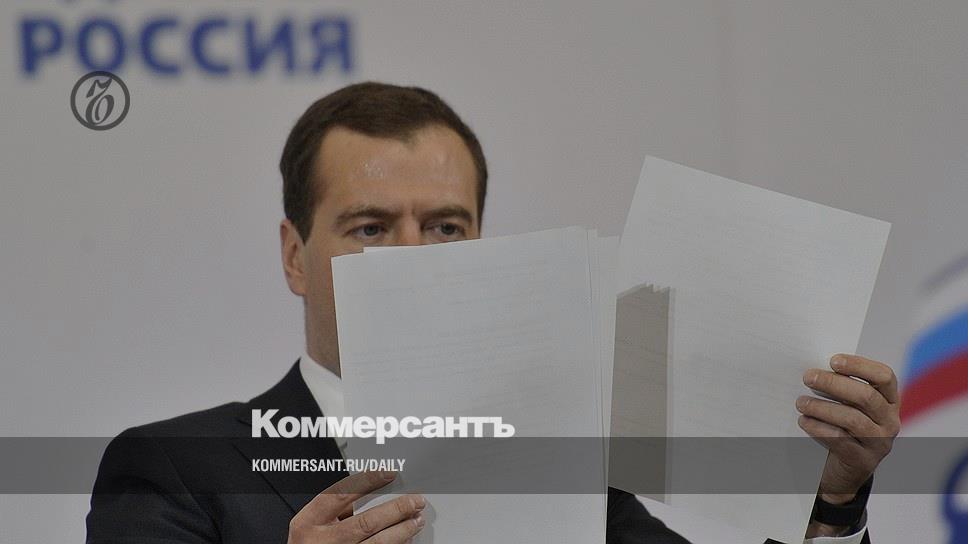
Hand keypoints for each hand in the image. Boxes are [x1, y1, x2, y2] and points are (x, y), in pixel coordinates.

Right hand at [288, 471, 425, 543]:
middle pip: (367, 522)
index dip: (367, 481)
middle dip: (396, 510)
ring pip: (379, 543)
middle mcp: (323, 542)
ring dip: (402, 530)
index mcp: (308, 522)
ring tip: (416, 519)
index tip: (389, 473)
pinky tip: (406, 538)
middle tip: (415, 500)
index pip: (341, 494)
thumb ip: (336, 507)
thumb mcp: (312, 522)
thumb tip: (372, 488)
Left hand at [796, 354, 899, 536]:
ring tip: (801, 402)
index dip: (860, 365)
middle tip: (808, 377)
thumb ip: (842, 388)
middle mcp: (890, 421)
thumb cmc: (843, 427)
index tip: (833, 360)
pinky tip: (804, 421)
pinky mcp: (863, 460)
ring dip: (822, 407)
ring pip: (853, 419)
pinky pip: (840, 440)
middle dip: (834, 384)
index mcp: (889, 401)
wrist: (844, 469)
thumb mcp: (849, 406)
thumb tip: (816, 368)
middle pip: (866, 396)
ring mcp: (880, 442)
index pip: (885, 376)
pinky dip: (818, 428)